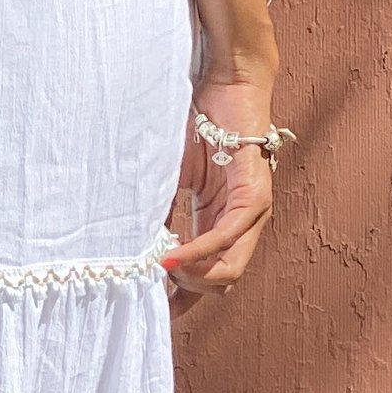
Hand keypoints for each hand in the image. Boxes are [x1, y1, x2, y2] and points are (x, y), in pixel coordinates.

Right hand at [159, 72, 279, 299]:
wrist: (225, 83)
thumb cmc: (198, 123)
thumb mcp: (169, 178)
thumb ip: (160, 214)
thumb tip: (137, 252)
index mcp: (219, 221)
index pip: (204, 277)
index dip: (179, 298)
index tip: (149, 309)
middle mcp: (242, 224)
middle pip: (218, 285)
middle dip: (184, 297)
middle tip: (150, 295)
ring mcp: (252, 213)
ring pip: (227, 272)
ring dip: (191, 280)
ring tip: (160, 273)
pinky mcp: (254, 196)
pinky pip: (226, 238)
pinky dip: (198, 253)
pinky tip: (172, 258)